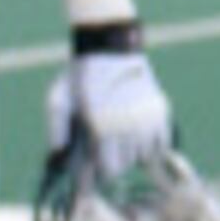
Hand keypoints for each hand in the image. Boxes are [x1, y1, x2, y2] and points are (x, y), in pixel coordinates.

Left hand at [47, 49, 175, 176]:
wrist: (109, 48)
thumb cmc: (80, 76)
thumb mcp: (59, 101)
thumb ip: (57, 133)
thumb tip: (60, 160)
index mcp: (101, 127)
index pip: (109, 170)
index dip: (103, 172)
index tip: (99, 167)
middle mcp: (126, 126)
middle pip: (127, 164)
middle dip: (117, 161)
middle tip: (111, 152)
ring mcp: (146, 118)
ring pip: (146, 156)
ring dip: (135, 154)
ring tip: (126, 143)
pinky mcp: (160, 111)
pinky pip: (162, 143)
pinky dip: (154, 147)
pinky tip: (143, 139)